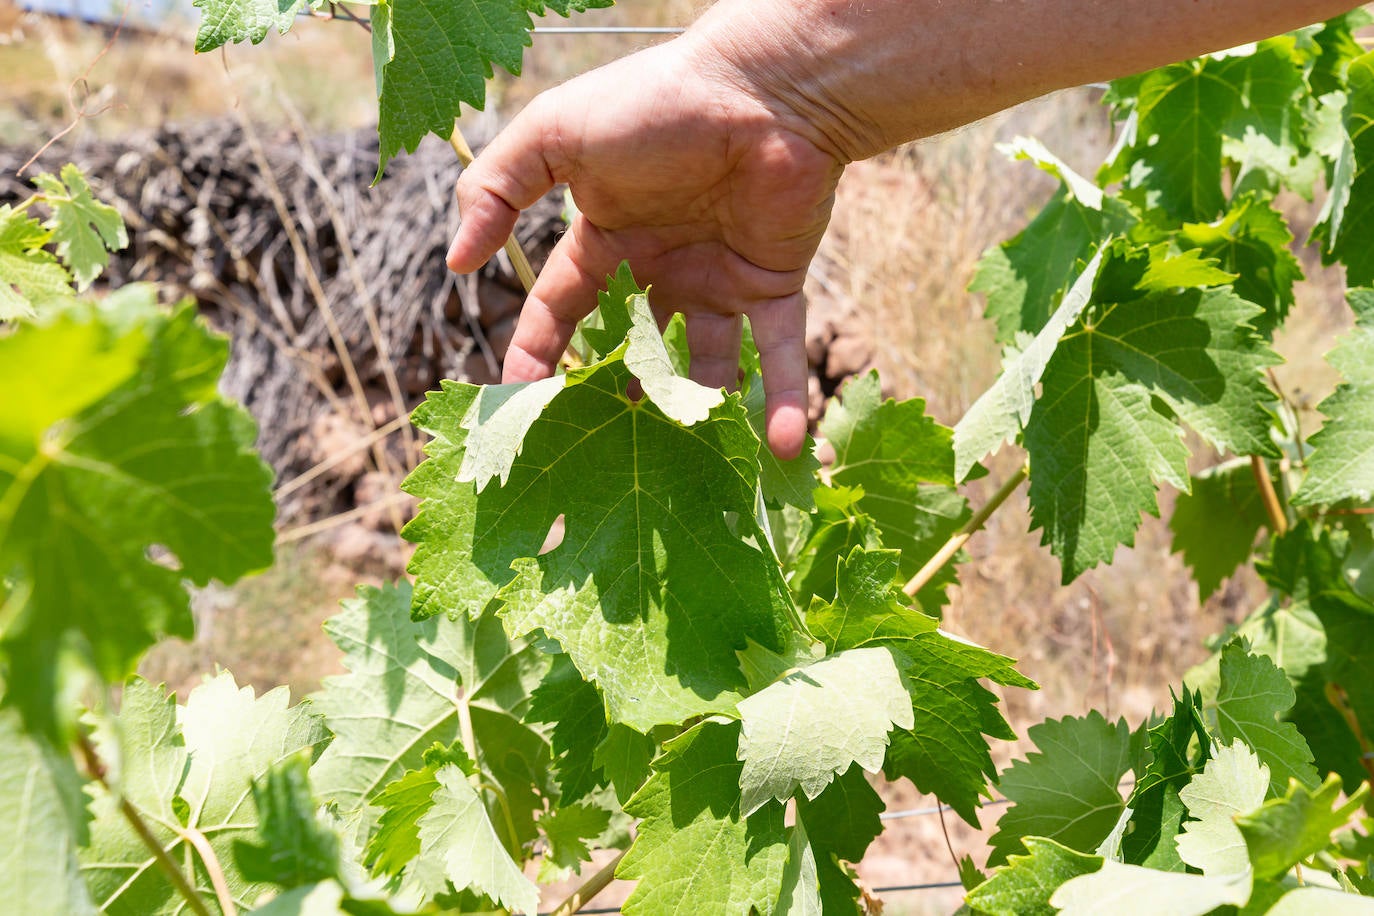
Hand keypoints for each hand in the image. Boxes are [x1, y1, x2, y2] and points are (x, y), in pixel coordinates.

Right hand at [446, 32, 844, 460]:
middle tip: (600, 453)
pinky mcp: (773, 286)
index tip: (517, 402)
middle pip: (631, 348)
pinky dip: (784, 398)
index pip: (560, 306)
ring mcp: (719, 280)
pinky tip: (780, 449)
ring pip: (704, 365)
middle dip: (616, 396)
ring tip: (684, 464)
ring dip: (696, 412)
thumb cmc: (656, 102)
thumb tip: (456, 264)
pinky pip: (779, 353)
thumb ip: (495, 189)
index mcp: (607, 236)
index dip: (537, 351)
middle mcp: (661, 265)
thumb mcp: (554, 134)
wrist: (761, 87)